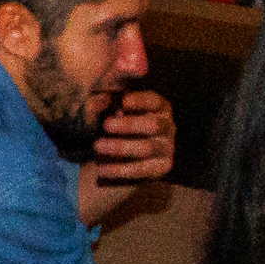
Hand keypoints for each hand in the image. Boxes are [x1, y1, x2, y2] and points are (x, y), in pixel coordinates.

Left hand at [76, 87, 177, 227]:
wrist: (114, 162)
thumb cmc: (111, 130)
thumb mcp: (107, 113)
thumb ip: (106, 101)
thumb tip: (105, 93)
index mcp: (158, 108)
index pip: (153, 101)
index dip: (140, 101)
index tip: (123, 101)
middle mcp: (167, 126)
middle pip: (153, 125)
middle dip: (129, 125)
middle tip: (106, 125)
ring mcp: (167, 147)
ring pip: (147, 148)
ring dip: (121, 147)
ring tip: (97, 146)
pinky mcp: (162, 167)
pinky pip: (141, 170)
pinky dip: (119, 169)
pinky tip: (101, 169)